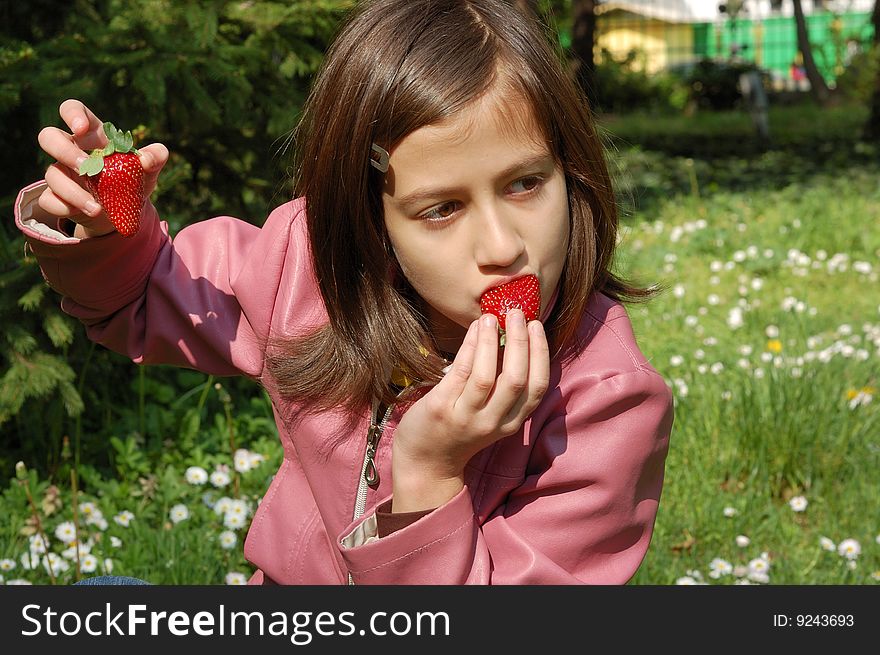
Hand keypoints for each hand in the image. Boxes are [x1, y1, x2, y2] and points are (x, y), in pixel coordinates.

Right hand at [35, 99, 168, 237]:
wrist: (123, 214)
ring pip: (51, 174)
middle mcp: (71, 150)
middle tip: (86, 167)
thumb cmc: (132, 182)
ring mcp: (61, 173)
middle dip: (64, 151)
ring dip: (72, 191)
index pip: (71, 110)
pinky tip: (87, 212)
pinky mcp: (57, 197)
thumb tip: (148, 158)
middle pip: (48, 137)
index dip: (71, 114)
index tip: (81, 128)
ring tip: (97, 207)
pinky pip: (48, 200)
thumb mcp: (148, 170)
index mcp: (92, 135)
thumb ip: (155, 157)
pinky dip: (64, 207)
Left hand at [391, 308, 549, 511]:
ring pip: (486, 376)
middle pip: (516, 379)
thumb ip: (504, 385)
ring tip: (491, 317)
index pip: (537, 386)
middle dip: (519, 341)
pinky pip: (459, 372)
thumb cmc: (461, 430)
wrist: (427, 462)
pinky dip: (469, 347)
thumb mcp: (492, 414)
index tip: (536, 326)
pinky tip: (473, 329)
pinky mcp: (441, 409)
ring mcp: (466, 417)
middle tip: (517, 313)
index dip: (540, 353)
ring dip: (491, 342)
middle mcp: (492, 421)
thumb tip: (512, 335)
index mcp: (511, 421)